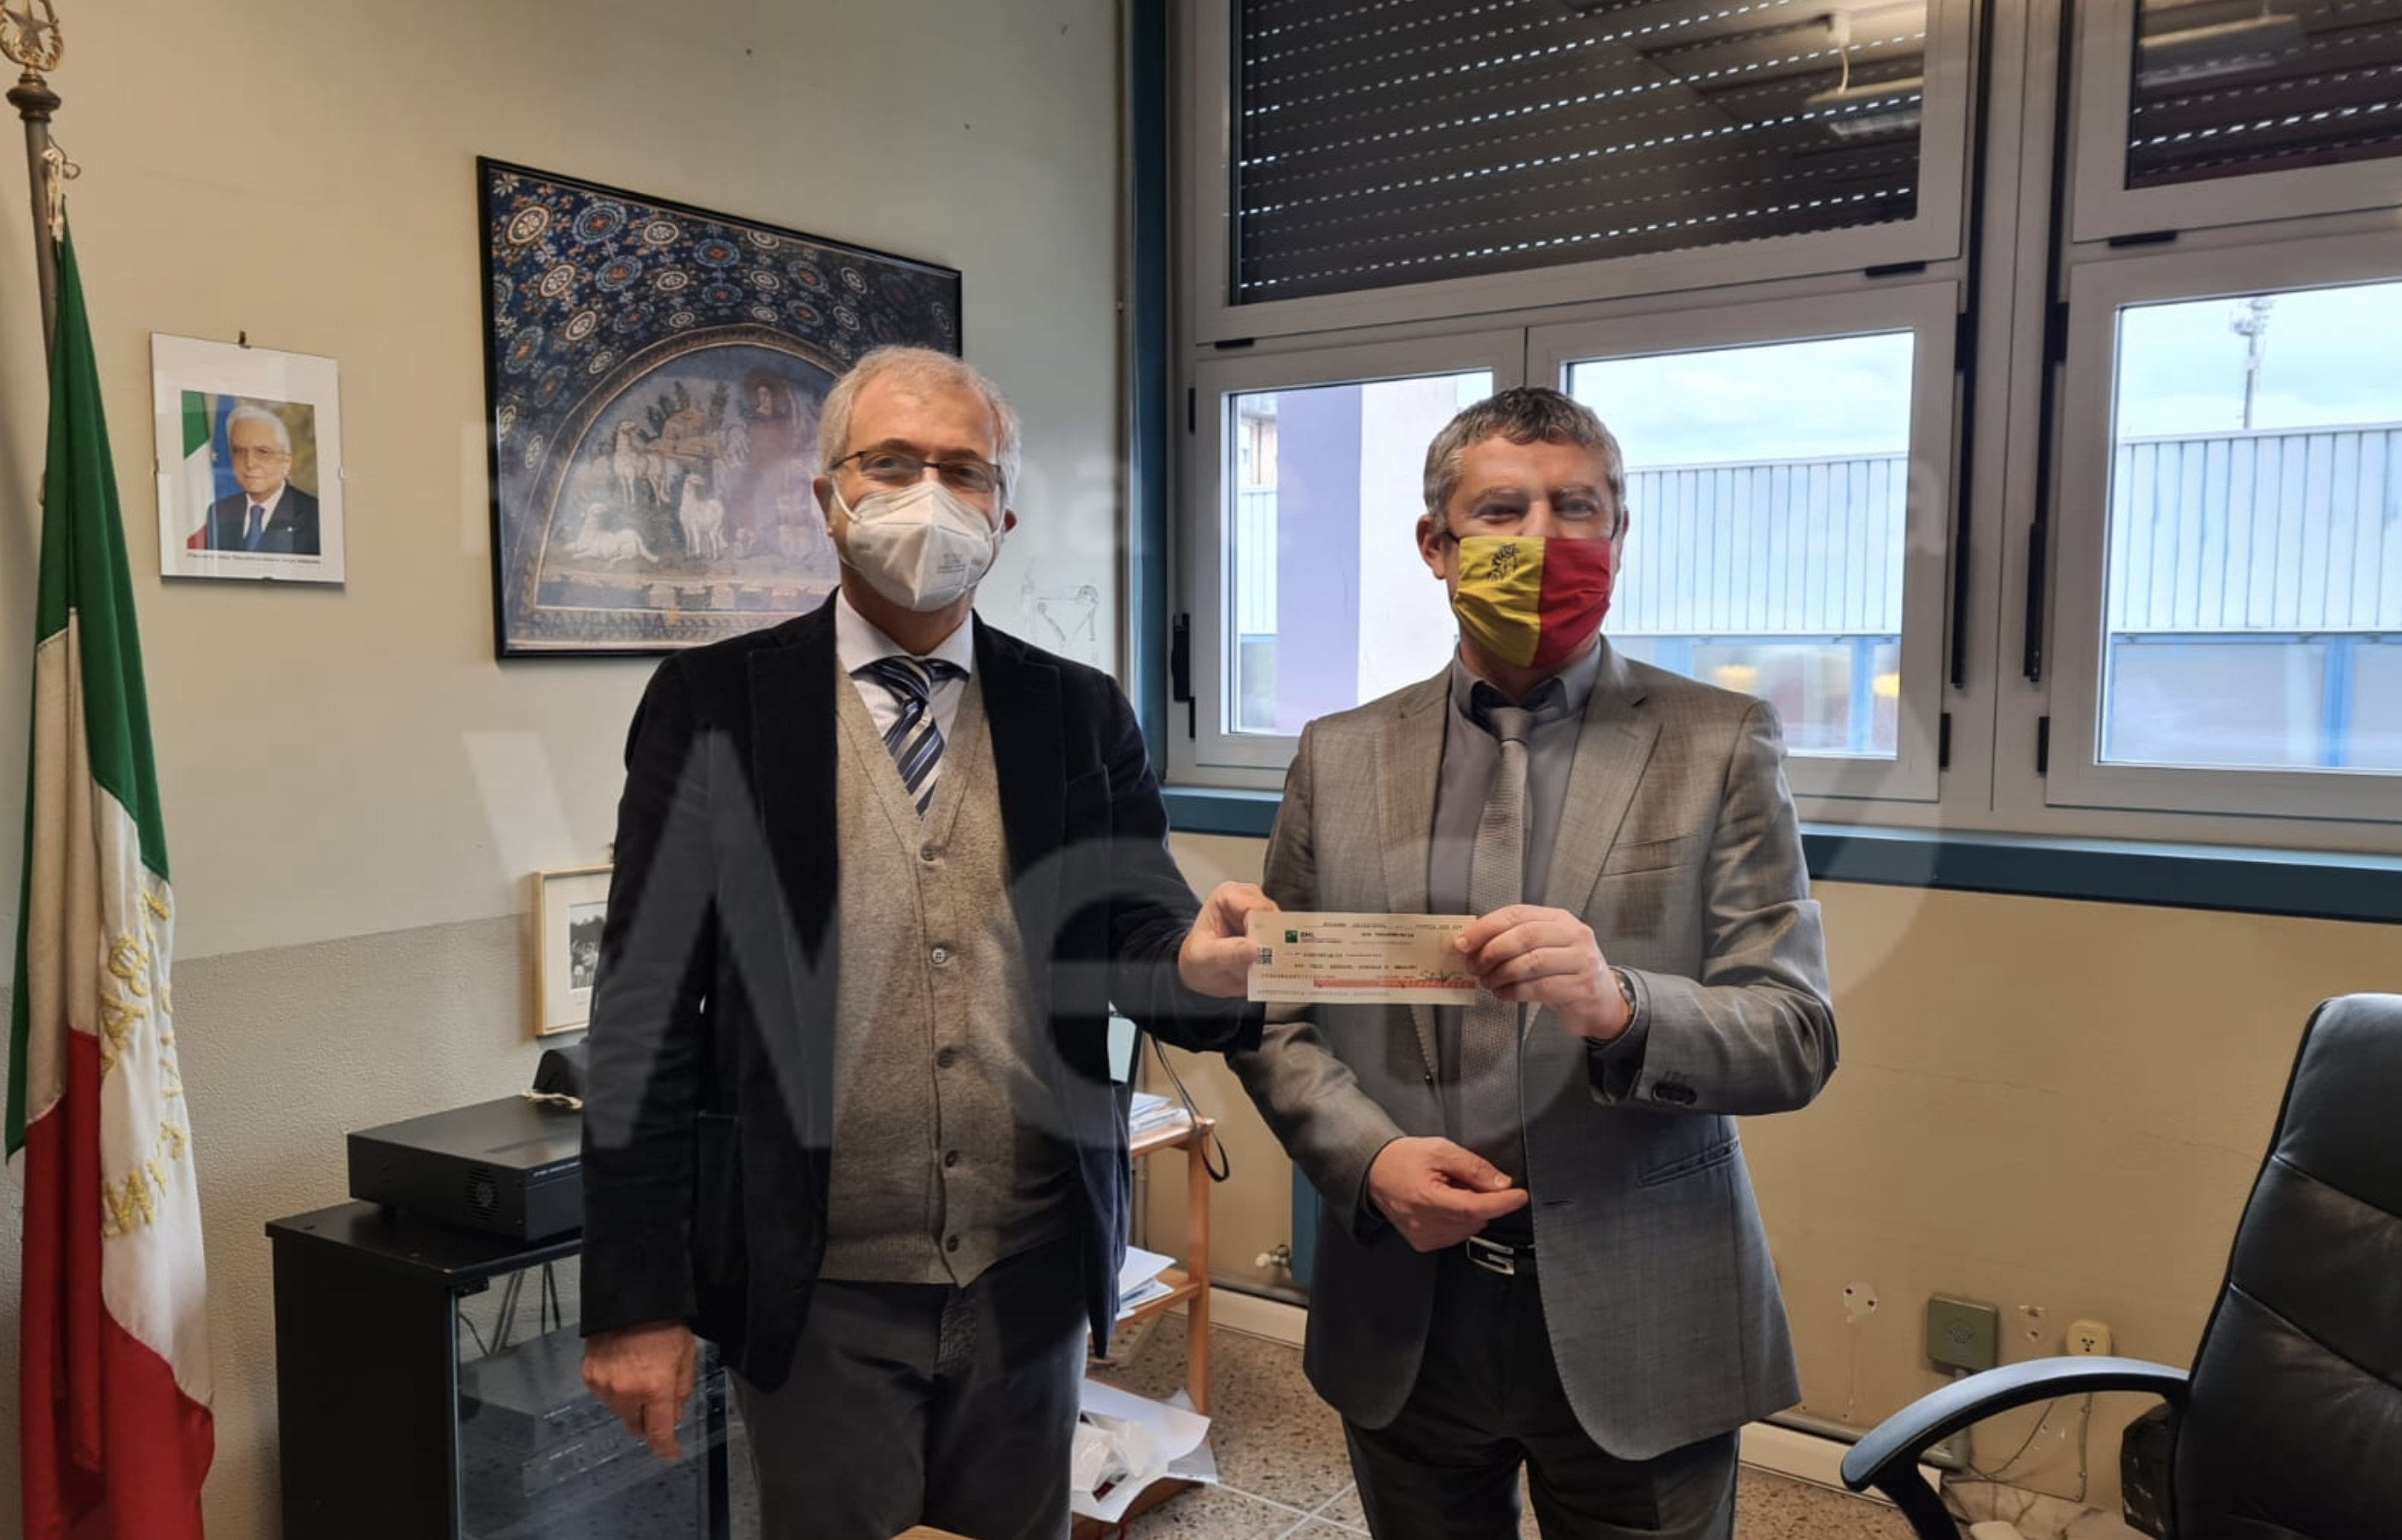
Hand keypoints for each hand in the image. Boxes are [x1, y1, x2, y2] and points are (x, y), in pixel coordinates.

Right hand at [583, 1321, 696, 1458]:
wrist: (631, 1300)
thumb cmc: (664, 1325)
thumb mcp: (686, 1357)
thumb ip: (681, 1393)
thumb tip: (673, 1419)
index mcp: (656, 1388)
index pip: (659, 1432)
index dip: (665, 1448)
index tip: (669, 1454)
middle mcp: (628, 1393)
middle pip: (636, 1426)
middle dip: (648, 1421)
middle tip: (655, 1403)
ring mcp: (605, 1386)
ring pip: (620, 1411)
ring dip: (631, 1403)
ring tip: (639, 1373)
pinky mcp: (590, 1377)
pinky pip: (604, 1394)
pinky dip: (615, 1388)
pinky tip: (623, 1368)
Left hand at [1177, 881, 1276, 996]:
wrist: (1199, 974)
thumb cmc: (1196, 959)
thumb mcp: (1203, 959)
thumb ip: (1226, 954)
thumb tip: (1252, 950)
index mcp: (1228, 896)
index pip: (1257, 908)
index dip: (1264, 931)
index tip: (1262, 953)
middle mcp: (1248, 900)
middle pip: (1275, 918)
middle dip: (1274, 943)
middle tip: (1271, 964)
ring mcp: (1262, 916)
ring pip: (1285, 931)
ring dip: (1280, 952)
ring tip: (1271, 969)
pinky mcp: (1271, 932)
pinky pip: (1285, 943)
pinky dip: (1282, 958)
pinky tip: (1276, 971)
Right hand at [1364, 1136, 1529, 1250]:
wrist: (1373, 1171)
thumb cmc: (1402, 1158)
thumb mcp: (1440, 1150)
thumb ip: (1473, 1167)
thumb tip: (1501, 1184)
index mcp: (1427, 1198)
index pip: (1475, 1208)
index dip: (1502, 1203)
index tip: (1520, 1196)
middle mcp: (1424, 1223)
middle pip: (1475, 1218)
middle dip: (1482, 1199)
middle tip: (1465, 1179)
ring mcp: (1423, 1236)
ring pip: (1468, 1228)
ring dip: (1470, 1210)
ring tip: (1449, 1189)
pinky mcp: (1423, 1242)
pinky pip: (1456, 1234)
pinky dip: (1459, 1220)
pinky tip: (1444, 1203)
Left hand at [1456, 904, 1630, 1042]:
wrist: (1602, 1002)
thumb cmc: (1566, 972)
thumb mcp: (1544, 948)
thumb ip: (1513, 941)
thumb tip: (1471, 944)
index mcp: (1559, 918)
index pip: (1517, 914)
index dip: (1486, 927)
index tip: (1463, 942)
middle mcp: (1573, 934)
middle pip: (1524, 935)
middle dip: (1491, 952)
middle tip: (1474, 966)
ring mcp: (1581, 960)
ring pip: (1531, 962)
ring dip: (1501, 974)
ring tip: (1489, 982)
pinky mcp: (1581, 987)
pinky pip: (1539, 988)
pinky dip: (1514, 992)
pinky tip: (1504, 994)